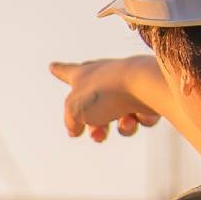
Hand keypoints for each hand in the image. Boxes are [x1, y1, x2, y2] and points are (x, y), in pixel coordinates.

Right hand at [49, 56, 166, 141]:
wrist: (145, 84)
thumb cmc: (106, 93)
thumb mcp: (75, 110)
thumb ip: (70, 121)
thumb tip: (75, 130)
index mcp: (84, 75)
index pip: (66, 72)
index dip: (58, 71)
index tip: (52, 66)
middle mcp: (105, 78)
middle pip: (95, 104)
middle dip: (95, 124)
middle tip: (98, 134)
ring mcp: (127, 87)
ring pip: (119, 118)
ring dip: (120, 128)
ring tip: (125, 123)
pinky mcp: (147, 95)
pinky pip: (140, 117)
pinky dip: (139, 120)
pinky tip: (140, 114)